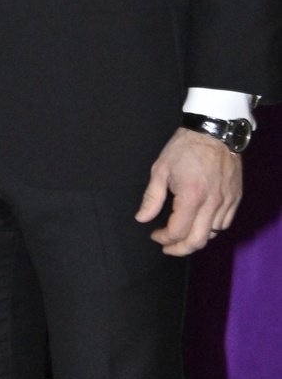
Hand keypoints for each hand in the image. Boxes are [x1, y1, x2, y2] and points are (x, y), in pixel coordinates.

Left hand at [135, 127, 242, 254]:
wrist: (213, 130)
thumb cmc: (185, 147)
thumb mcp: (161, 169)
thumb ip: (152, 197)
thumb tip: (142, 218)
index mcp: (191, 196)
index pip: (177, 231)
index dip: (164, 238)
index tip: (155, 235)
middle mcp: (212, 203)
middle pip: (197, 241)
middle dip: (180, 249)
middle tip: (168, 247)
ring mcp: (226, 201)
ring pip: (213, 234)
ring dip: (196, 238)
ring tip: (182, 234)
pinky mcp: (235, 197)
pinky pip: (225, 223)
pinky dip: (212, 229)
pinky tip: (201, 223)